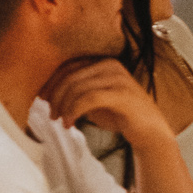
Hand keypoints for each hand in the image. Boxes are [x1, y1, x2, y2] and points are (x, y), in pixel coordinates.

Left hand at [41, 57, 157, 144]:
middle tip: (51, 114)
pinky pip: (88, 99)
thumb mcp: (94, 100)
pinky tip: (70, 124)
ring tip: (61, 120)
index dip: (52, 82)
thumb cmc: (120, 115)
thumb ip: (77, 93)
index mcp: (103, 62)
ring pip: (77, 87)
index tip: (42, 99)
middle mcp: (110, 65)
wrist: (150, 130)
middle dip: (56, 95)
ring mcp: (117, 78)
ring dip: (64, 106)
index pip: (69, 66)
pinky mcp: (121, 94)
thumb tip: (50, 95)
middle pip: (70, 75)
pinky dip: (74, 111)